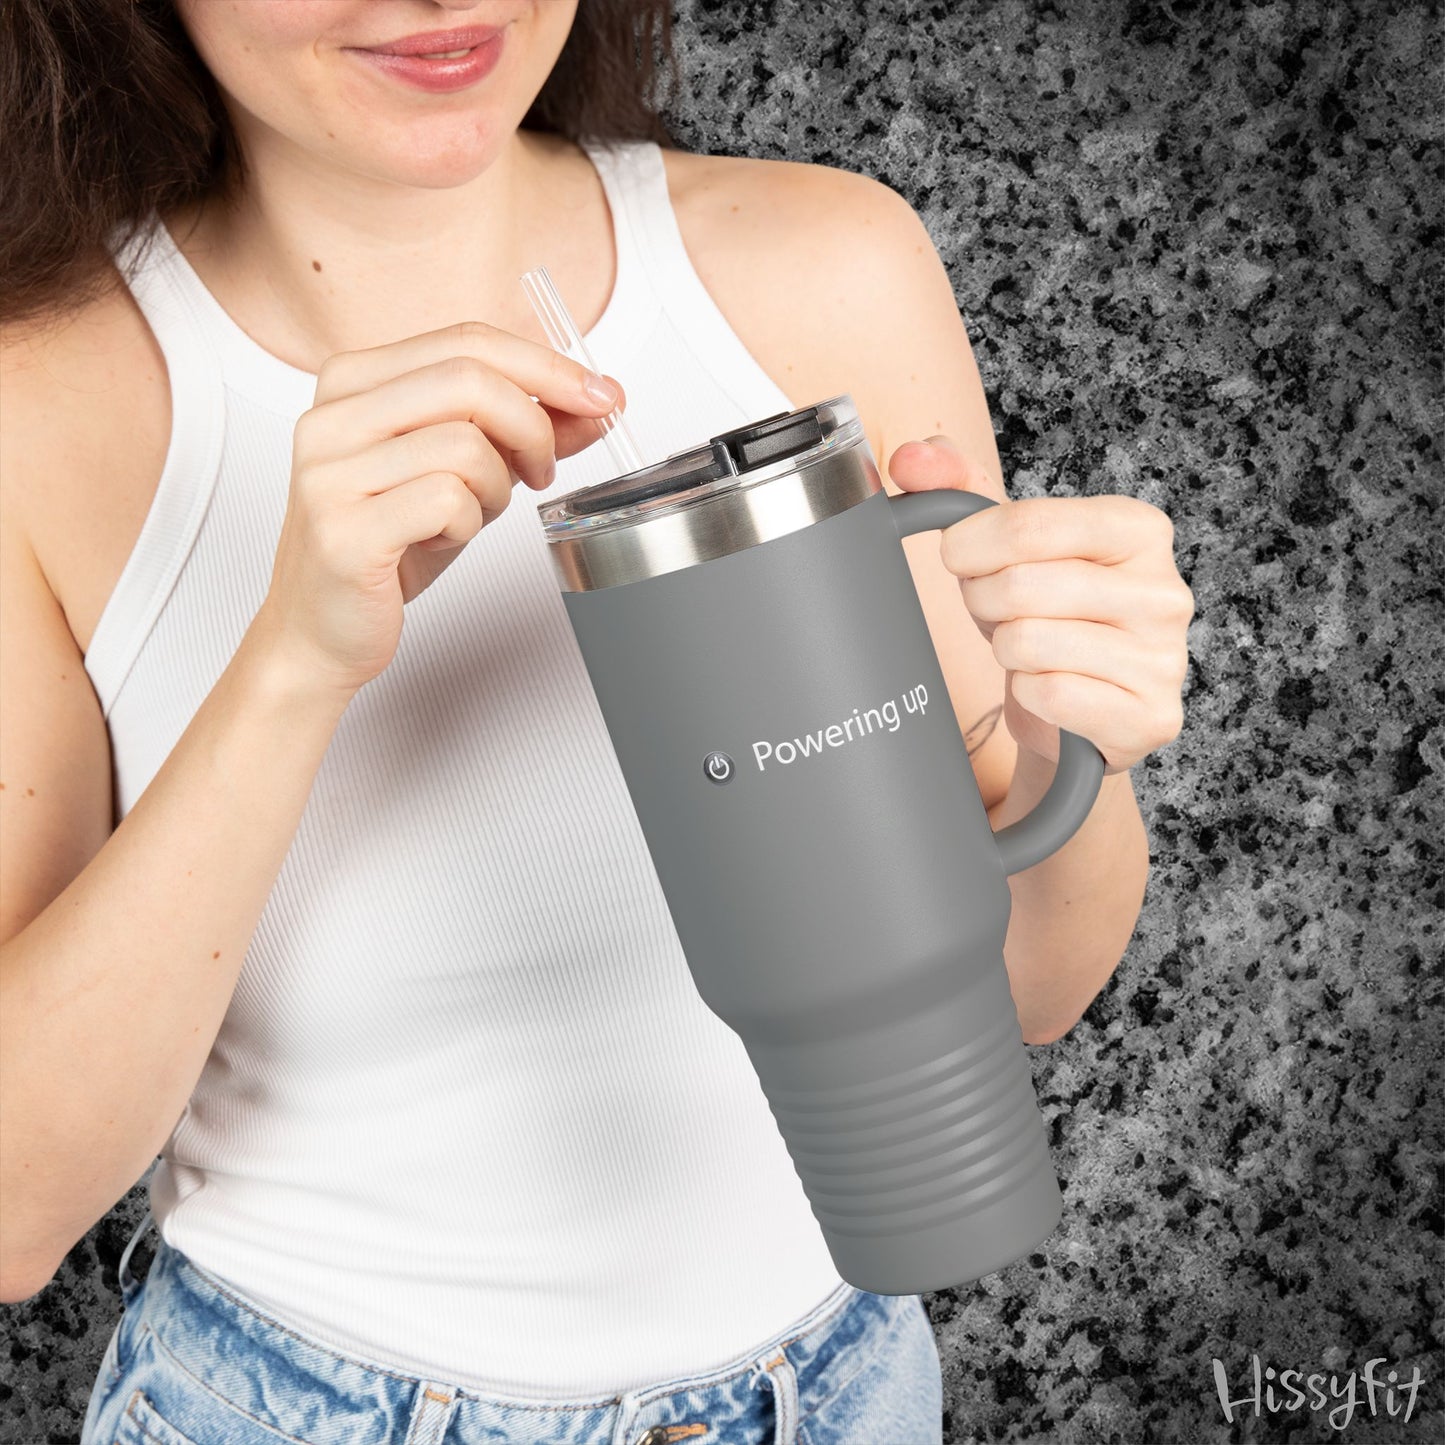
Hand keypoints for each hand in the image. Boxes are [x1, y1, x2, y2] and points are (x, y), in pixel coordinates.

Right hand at [252, 321, 626, 700]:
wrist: (321, 628)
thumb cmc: (390, 546)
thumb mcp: (466, 475)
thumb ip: (524, 431)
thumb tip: (599, 401)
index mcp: (355, 381)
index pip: (468, 341)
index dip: (546, 366)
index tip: (599, 396)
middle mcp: (333, 415)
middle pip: (471, 380)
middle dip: (534, 426)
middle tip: (541, 470)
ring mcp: (330, 471)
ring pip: (465, 445)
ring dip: (496, 488)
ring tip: (472, 514)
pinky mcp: (344, 529)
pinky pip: (447, 501)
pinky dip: (467, 524)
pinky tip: (441, 539)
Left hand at [887, 435, 1193, 774]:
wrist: (1079, 709)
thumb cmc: (1043, 615)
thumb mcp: (1004, 546)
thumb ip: (957, 487)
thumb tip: (910, 455)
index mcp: (1137, 528)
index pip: (1027, 524)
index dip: (970, 547)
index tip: (960, 558)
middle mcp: (1164, 589)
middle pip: (1020, 586)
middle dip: (983, 603)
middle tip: (997, 613)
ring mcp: (1164, 657)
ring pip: (1026, 643)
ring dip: (1006, 651)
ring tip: (1028, 651)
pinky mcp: (1149, 716)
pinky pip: (1047, 695)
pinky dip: (1029, 696)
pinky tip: (1051, 690)